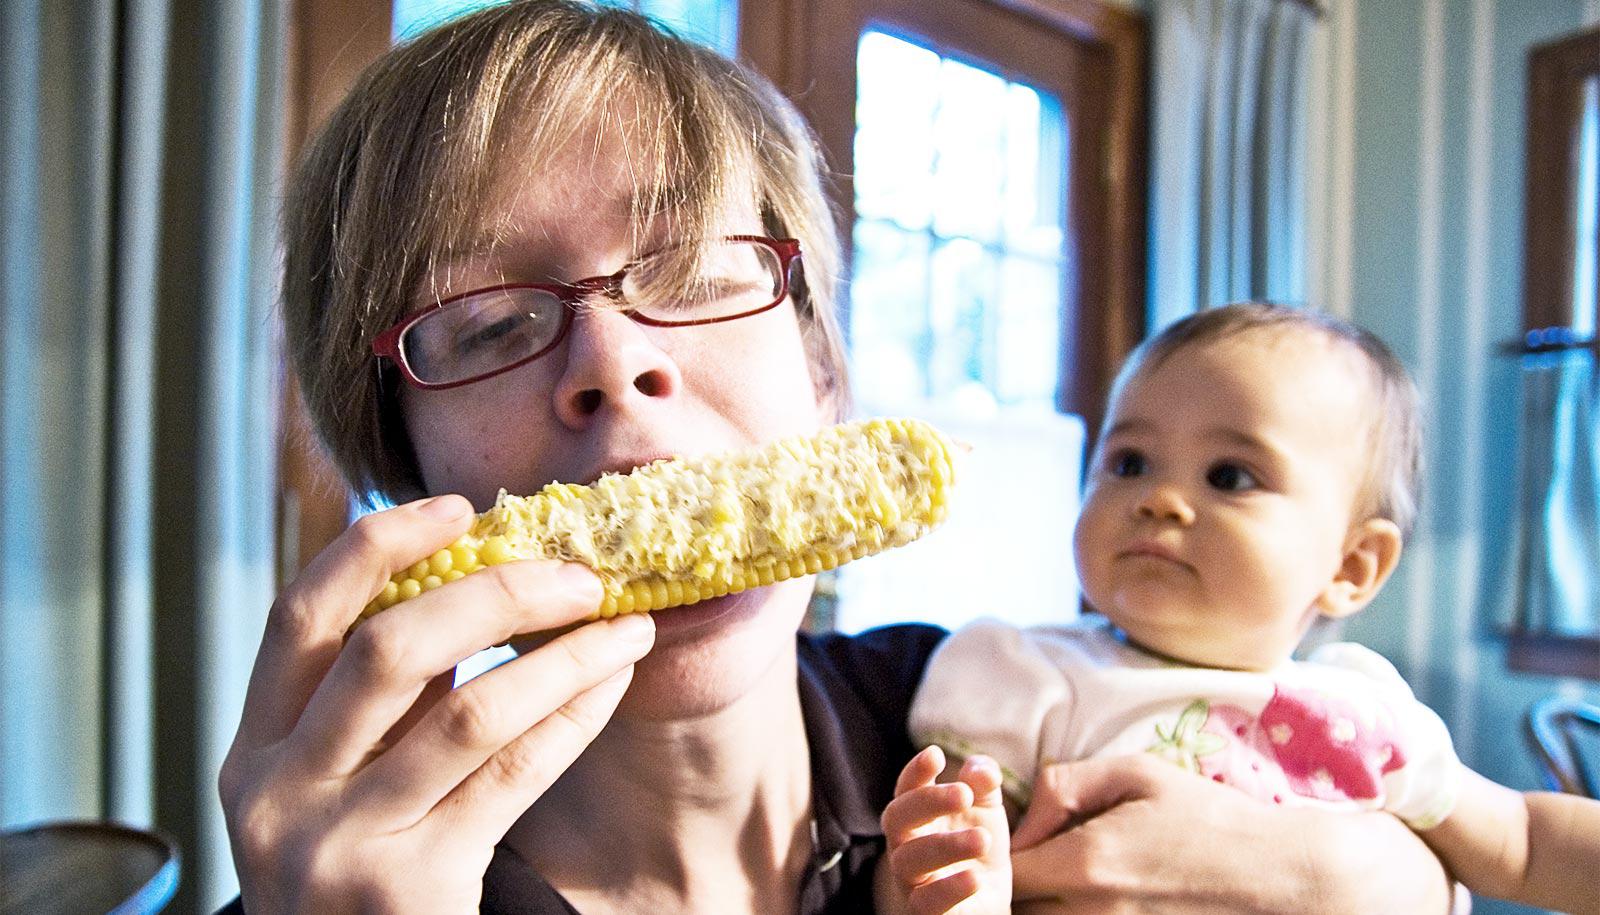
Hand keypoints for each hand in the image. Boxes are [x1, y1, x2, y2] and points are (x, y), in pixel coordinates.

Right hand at [218, 495, 655, 912]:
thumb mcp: (339, 778)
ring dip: (563, 655)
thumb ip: (378, 695)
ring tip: (626, 623)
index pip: (300, 615)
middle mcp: (279, 793)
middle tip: (577, 573)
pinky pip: (514, 775)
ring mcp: (340, 844)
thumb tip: (481, 570)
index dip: (376, 547)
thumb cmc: (365, 861)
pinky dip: (573, 715)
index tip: (456, 506)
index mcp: (253, 747)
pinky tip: (613, 683)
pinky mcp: (411, 886)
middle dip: (495, 594)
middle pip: (386, 651)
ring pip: (469, 713)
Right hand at [880, 745, 1011, 914]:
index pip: (906, 789)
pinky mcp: (924, 912)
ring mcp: (910, 880)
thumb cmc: (977, 847)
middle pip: (897, 818)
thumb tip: (980, 770)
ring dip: (945, 845)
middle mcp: (904, 844)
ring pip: (909, 860)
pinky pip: (926, 902)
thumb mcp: (986, 809)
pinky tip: (975, 877)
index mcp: (916, 815)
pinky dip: (949, 889)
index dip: (915, 772)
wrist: (988, 901)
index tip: (935, 755)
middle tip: (964, 794)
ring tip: (983, 839)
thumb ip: (984, 783)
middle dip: (927, 802)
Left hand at [1009, 754, 1451, 913]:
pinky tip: (1092, 896)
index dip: (995, 855)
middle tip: (1026, 864)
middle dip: (1013, 888)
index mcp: (1088, 862)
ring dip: (1042, 906)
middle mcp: (1094, 911)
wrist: (1280, 877)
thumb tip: (1022, 817)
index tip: (1008, 841)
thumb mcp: (1137, 774)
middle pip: (1019, 910)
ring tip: (1057, 881)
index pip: (1005, 872)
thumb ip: (1065, 784)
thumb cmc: (1208, 816)